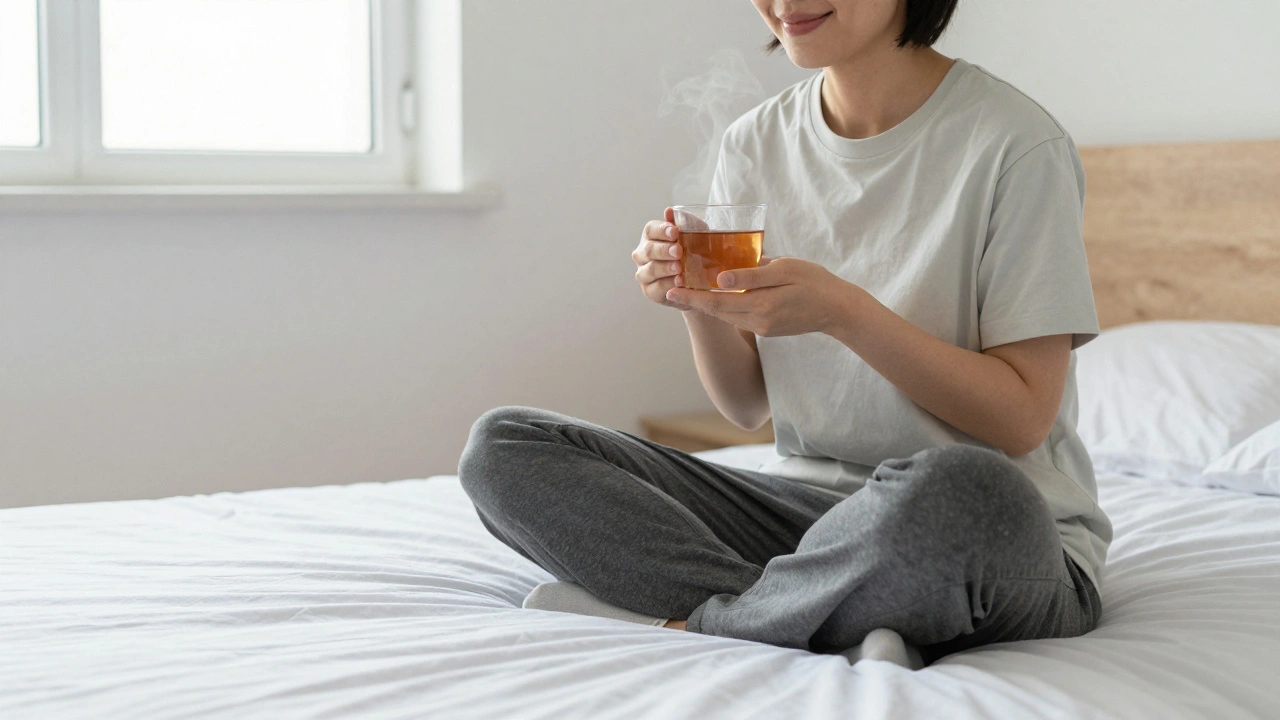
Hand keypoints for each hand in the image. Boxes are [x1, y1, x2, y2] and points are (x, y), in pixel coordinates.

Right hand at [632, 208, 692, 309]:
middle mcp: (643, 254)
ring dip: (665, 268)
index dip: (661, 230)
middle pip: (649, 250)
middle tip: (678, 251)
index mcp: (651, 237)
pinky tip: (678, 281)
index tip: (675, 231)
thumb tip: (669, 211)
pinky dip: (667, 284)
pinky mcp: (650, 291)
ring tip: (679, 268)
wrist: (695, 282)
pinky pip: (656, 287)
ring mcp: (644, 273)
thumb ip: (683, 222)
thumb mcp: (692, 235)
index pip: (651, 230)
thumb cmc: (691, 253)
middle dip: (664, 250)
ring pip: (650, 269)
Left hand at [665, 257, 861, 336]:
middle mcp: (758, 322)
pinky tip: (719, 295)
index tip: (670, 291)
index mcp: (761, 306)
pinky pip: (740, 316)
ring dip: (709, 304)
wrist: (838, 309)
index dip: (692, 298)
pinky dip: (726, 306)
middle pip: (718, 311)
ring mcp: (763, 328)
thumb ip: (751, 275)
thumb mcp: (784, 270)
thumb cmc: (814, 282)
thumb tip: (719, 279)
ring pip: (728, 315)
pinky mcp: (768, 328)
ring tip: (689, 290)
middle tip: (672, 288)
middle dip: (695, 300)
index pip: (716, 303)